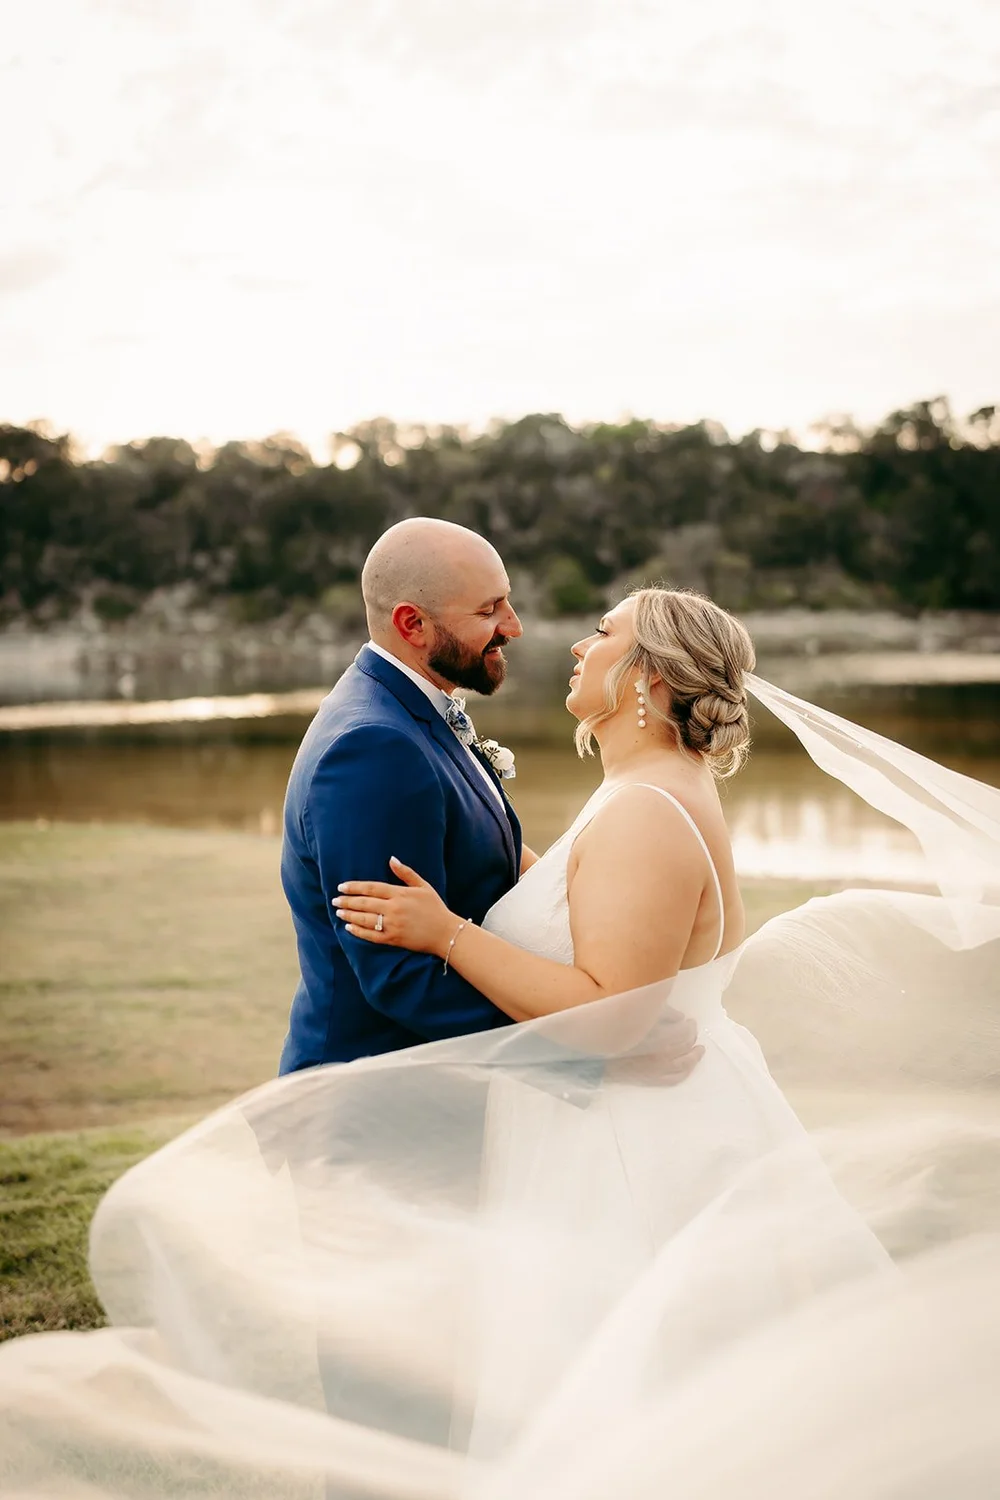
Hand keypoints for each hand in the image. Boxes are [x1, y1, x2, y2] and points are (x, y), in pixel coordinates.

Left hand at [333, 857, 456, 956]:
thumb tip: (392, 859)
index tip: (341, 887)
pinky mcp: (393, 939)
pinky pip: (371, 935)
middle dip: (347, 901)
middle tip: (334, 900)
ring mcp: (393, 925)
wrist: (445, 933)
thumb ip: (406, 873)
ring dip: (349, 915)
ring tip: (339, 912)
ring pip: (365, 919)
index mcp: (400, 894)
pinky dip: (358, 931)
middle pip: (364, 903)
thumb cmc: (435, 907)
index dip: (354, 887)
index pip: (371, 888)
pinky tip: (349, 927)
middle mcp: (394, 909)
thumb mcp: (423, 886)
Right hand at [605, 1007, 703, 1087]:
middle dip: (692, 1038)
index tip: (689, 1021)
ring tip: (699, 1050)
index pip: (683, 1034)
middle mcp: (662, 1057)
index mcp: (659, 1039)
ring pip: (684, 1066)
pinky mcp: (652, 1080)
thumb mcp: (640, 1017)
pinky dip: (685, 1073)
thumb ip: (662, 1014)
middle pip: (685, 1048)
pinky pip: (674, 1080)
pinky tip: (689, 1066)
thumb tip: (681, 1017)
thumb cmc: (618, 1034)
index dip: (689, 1027)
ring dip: (694, 1057)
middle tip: (693, 1030)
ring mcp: (658, 1071)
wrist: (598, 1056)